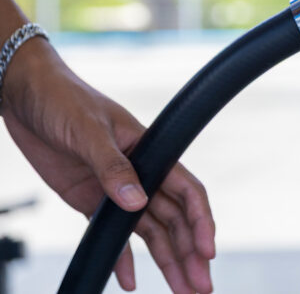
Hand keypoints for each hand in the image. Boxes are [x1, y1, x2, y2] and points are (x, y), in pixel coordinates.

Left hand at [1, 38, 214, 292]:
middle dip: (190, 254)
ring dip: (166, 262)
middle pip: (174, 221)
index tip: (206, 251)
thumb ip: (113, 167)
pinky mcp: (90, 200)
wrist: (24, 93)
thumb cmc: (63, 98)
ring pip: (150, 232)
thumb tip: (136, 201)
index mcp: (150, 151)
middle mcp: (140, 173)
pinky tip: (130, 282)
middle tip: (201, 287)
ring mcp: (115, 190)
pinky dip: (123, 260)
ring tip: (182, 290)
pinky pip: (113, 236)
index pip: (187, 192)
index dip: (200, 222)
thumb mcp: (89, 130)